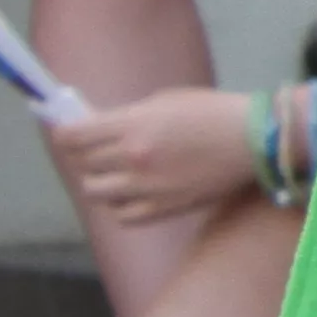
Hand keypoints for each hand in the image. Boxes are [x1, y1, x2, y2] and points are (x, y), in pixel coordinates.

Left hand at [50, 85, 263, 225]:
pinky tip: (130, 193)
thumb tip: (95, 126)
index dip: (63, 134)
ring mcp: (146, 188)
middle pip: (82, 163)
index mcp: (132, 126)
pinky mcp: (162, 209)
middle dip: (83, 154)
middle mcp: (132, 159)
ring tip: (112, 173)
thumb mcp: (165, 101)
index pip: (74, 136)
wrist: (253, 141)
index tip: (66, 132)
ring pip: (95, 192)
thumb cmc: (212, 112)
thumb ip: (127, 116)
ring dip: (98, 181)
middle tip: (93, 149)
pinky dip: (119, 205)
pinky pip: (122, 215)